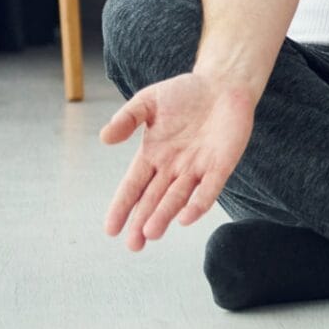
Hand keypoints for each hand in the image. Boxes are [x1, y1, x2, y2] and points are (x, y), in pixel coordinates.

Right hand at [100, 72, 256, 250]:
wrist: (223, 83)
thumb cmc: (185, 93)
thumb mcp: (148, 101)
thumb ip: (126, 118)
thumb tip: (104, 138)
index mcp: (152, 155)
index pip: (133, 186)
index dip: (122, 207)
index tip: (111, 229)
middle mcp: (173, 167)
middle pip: (154, 200)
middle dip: (143, 222)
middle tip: (133, 245)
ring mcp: (197, 168)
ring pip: (178, 198)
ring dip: (165, 216)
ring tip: (151, 233)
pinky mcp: (221, 165)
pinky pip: (209, 188)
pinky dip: (198, 203)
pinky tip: (186, 218)